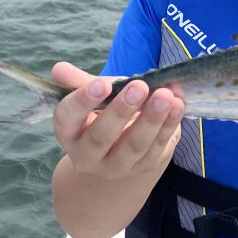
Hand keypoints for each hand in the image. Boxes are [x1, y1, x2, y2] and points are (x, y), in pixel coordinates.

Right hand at [50, 62, 184, 180]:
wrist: (123, 139)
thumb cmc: (103, 110)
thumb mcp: (92, 94)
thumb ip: (78, 81)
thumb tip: (59, 69)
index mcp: (68, 133)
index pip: (67, 118)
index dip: (82, 102)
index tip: (102, 84)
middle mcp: (87, 156)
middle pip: (101, 137)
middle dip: (122, 111)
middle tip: (140, 86)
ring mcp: (116, 166)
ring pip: (134, 146)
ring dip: (152, 119)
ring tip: (165, 95)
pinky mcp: (143, 167)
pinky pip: (158, 148)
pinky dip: (169, 125)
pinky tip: (177, 106)